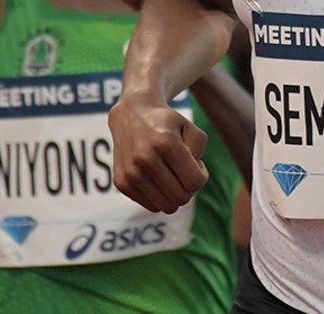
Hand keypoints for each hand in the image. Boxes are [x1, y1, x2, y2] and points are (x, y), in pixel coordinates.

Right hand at [107, 94, 209, 212]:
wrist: (131, 116)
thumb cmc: (168, 125)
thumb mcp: (192, 130)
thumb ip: (199, 153)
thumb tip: (190, 184)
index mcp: (165, 142)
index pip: (194, 182)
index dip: (202, 175)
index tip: (196, 163)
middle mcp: (144, 159)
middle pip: (181, 198)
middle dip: (190, 189)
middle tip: (185, 171)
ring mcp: (130, 173)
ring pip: (167, 207)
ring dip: (175, 194)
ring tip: (172, 175)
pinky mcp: (121, 183)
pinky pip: (153, 206)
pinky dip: (160, 197)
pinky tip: (158, 178)